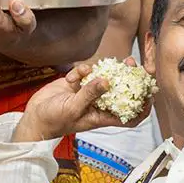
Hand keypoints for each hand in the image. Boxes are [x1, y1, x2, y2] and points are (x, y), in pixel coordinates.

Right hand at [16, 60, 151, 142]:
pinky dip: (82, 70)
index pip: (129, 117)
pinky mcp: (76, 84)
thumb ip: (90, 94)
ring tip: (114, 61)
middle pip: (120, 92)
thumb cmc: (54, 121)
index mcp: (102, 116)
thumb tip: (108, 80)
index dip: (142, 109)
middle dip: (128, 79)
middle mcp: (98, 104)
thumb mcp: (73, 109)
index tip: (150, 94)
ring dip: (108, 70)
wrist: (33, 117)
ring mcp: (87, 93)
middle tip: (132, 64)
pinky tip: (74, 75)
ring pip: (104, 78)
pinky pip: (85, 73)